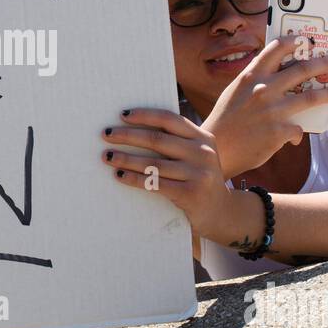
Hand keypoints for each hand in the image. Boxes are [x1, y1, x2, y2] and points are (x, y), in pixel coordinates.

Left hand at [100, 108, 247, 242]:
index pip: (169, 119)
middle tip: (106, 134)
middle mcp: (203, 152)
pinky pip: (155, 183)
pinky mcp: (191, 193)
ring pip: (153, 163)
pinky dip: (134, 178)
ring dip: (126, 158)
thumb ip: (176, 142)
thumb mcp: (195, 156)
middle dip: (127, 135)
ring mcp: (199, 173)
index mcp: (203, 137)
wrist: (221, 212)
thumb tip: (133, 128)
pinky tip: (119, 175)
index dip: (144, 115)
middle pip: (157, 139)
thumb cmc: (198, 179)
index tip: (121, 115)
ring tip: (107, 156)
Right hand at [201, 35, 327, 177]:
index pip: (276, 49)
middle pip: (303, 69)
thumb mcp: (235, 92)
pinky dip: (297, 132)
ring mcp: (273, 111)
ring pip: (311, 97)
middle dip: (323, 64)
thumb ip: (255, 82)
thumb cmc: (225, 120)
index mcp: (251, 77)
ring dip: (327, 93)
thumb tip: (280, 74)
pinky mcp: (280, 132)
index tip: (308, 40)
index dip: (295, 41)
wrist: (217, 150)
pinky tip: (293, 136)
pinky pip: (299, 129)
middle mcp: (264, 90)